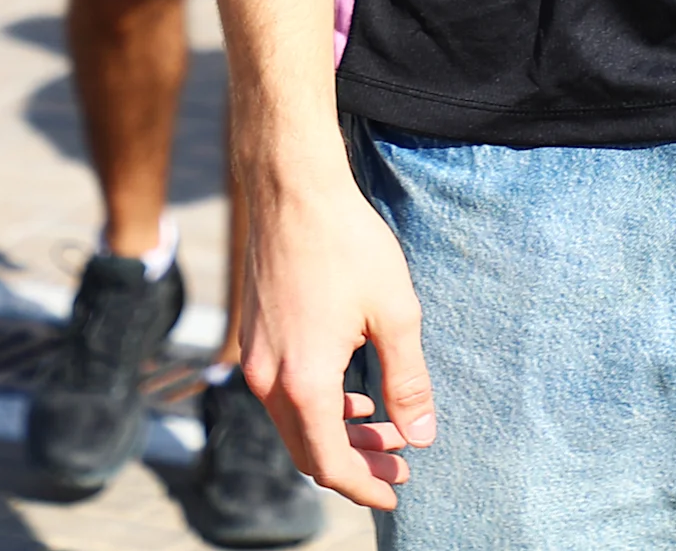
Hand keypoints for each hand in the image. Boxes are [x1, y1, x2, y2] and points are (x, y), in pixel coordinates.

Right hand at [235, 155, 436, 510]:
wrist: (292, 187)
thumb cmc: (346, 243)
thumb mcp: (395, 314)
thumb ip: (407, 381)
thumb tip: (421, 436)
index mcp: (304, 380)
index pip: (330, 463)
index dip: (365, 486)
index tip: (399, 489)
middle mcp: (269, 378)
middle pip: (308, 451)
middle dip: (356, 466)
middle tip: (400, 463)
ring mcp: (256, 357)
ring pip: (294, 424)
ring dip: (337, 437)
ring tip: (384, 430)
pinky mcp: (254, 337)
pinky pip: (283, 396)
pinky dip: (318, 409)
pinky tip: (353, 396)